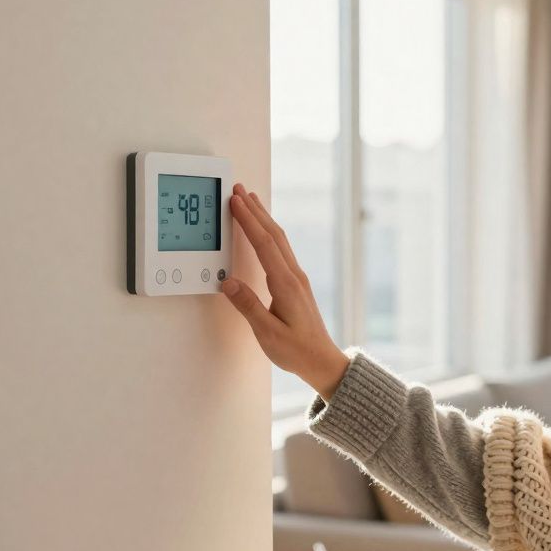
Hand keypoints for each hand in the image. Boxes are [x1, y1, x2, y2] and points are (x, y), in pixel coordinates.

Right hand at [220, 183, 349, 397]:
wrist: (322, 360)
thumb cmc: (297, 350)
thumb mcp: (268, 333)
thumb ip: (248, 306)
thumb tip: (228, 282)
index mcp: (286, 284)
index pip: (265, 245)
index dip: (249, 221)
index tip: (235, 202)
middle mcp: (294, 276)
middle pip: (274, 235)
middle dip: (255, 210)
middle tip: (239, 189)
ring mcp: (297, 279)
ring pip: (279, 240)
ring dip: (263, 218)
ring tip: (250, 201)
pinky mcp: (296, 284)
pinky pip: (281, 250)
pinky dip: (269, 233)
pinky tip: (264, 231)